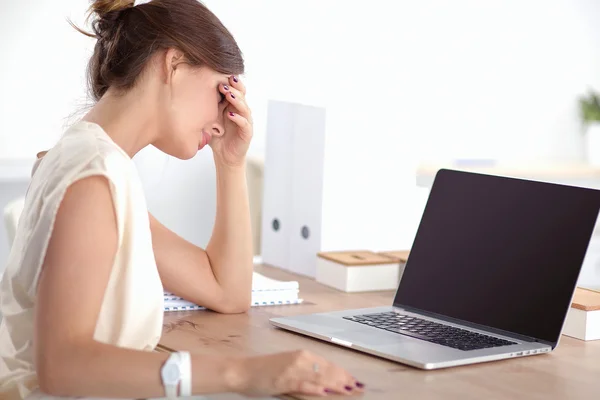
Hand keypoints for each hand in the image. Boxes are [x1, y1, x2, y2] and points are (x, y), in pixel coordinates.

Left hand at [210, 75, 252, 167]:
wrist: (224, 155)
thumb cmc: (216, 135)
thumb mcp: (208, 118)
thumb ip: (204, 106)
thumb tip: (187, 91)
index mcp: (232, 104)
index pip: (234, 89)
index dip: (229, 81)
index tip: (219, 74)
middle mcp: (240, 110)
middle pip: (241, 94)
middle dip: (234, 87)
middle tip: (224, 82)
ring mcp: (245, 121)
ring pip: (244, 107)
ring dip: (237, 99)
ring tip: (228, 94)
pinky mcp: (247, 132)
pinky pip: (244, 123)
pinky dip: (238, 118)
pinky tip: (230, 114)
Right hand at [234, 350, 364, 396]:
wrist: (241, 371)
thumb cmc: (264, 372)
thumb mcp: (288, 370)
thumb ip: (306, 376)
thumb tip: (325, 385)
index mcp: (302, 355)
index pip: (328, 364)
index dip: (343, 373)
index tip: (355, 381)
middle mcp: (300, 359)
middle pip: (327, 370)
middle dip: (345, 379)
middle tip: (360, 388)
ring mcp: (292, 369)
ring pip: (319, 377)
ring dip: (336, 384)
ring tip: (350, 390)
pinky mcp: (284, 379)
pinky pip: (303, 384)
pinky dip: (315, 388)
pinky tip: (326, 393)